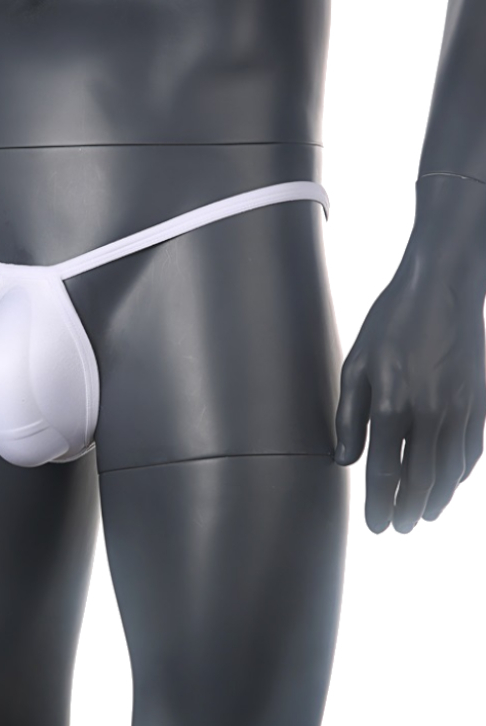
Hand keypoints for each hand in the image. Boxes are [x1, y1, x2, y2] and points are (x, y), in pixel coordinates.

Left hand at [334, 262, 485, 533]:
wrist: (442, 289)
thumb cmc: (390, 325)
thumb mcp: (356, 365)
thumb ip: (349, 416)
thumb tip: (344, 459)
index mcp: (391, 405)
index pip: (384, 471)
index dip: (379, 503)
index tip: (376, 526)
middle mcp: (429, 414)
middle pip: (420, 479)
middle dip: (408, 509)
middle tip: (399, 528)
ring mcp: (460, 409)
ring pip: (450, 470)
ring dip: (437, 498)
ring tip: (424, 515)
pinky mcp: (479, 402)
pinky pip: (472, 450)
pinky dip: (460, 473)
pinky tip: (450, 482)